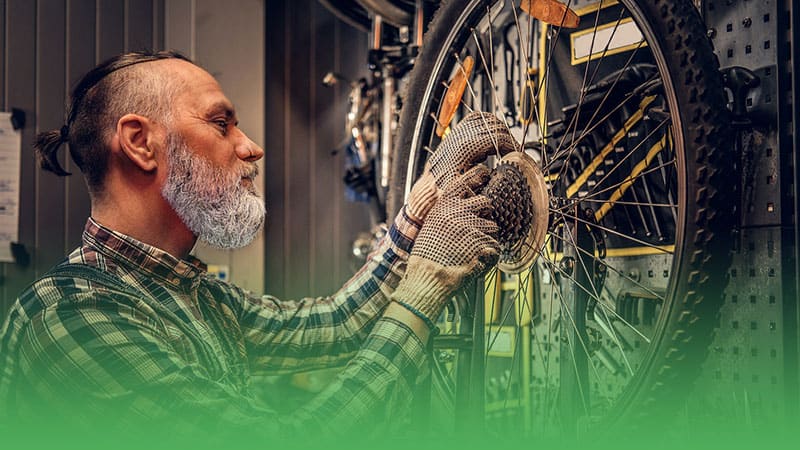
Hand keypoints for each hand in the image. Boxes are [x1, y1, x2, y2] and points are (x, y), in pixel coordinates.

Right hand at [391, 165, 498, 323]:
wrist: (428, 278)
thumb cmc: (427, 255)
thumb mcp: (431, 225)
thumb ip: (447, 212)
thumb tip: (465, 203)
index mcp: (445, 205)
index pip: (466, 180)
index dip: (478, 175)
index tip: (485, 173)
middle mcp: (460, 211)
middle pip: (486, 202)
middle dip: (485, 215)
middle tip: (476, 230)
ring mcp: (473, 227)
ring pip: (493, 227)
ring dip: (486, 239)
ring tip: (470, 252)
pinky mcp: (484, 243)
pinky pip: (495, 247)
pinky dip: (489, 257)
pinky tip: (475, 262)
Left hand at [429, 111, 517, 189]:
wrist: (429, 190)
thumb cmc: (445, 191)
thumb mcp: (468, 188)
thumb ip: (485, 178)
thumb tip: (502, 169)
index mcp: (465, 149)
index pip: (497, 137)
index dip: (511, 144)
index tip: (516, 154)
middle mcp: (460, 137)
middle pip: (493, 125)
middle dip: (507, 136)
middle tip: (512, 150)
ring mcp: (456, 134)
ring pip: (484, 118)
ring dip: (498, 128)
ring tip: (503, 144)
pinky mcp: (454, 134)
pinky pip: (474, 119)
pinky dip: (486, 124)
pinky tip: (491, 137)